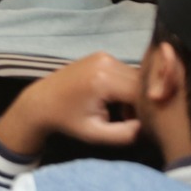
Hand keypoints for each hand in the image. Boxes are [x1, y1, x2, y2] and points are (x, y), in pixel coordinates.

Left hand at [0, 52, 142, 158]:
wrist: (41, 101)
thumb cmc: (67, 120)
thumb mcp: (96, 134)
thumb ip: (126, 134)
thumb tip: (149, 125)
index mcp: (103, 79)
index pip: (144, 94)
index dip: (146, 111)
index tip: (138, 125)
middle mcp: (106, 62)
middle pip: (142, 84)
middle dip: (141, 103)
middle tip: (128, 120)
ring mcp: (104, 56)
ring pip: (137, 78)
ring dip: (135, 96)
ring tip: (120, 112)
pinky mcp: (102, 56)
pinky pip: (127, 72)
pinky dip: (127, 87)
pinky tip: (114, 101)